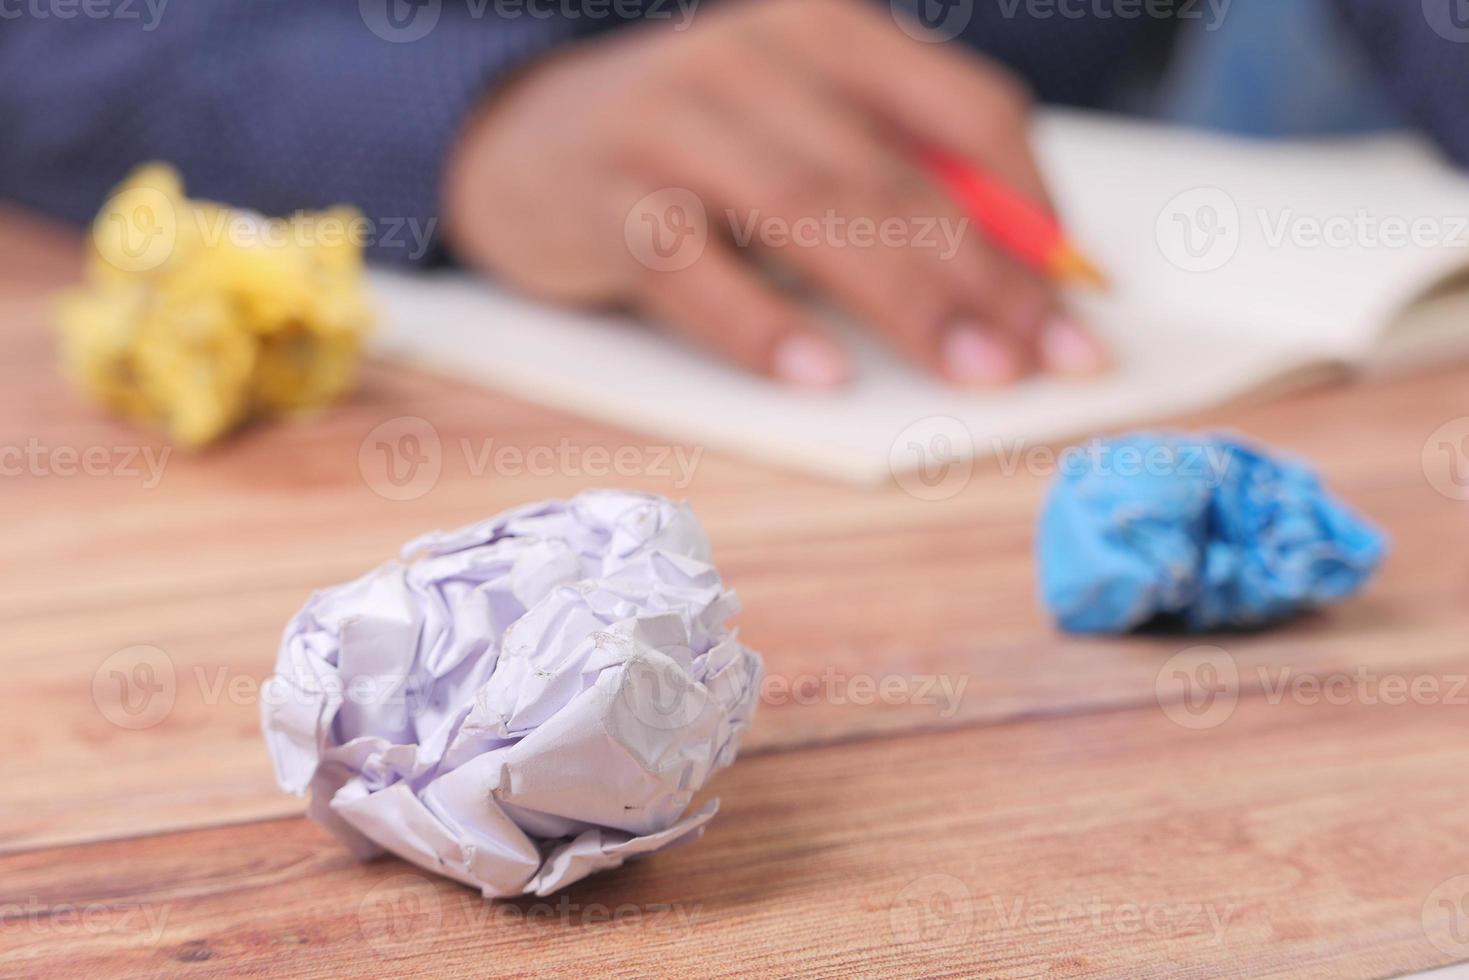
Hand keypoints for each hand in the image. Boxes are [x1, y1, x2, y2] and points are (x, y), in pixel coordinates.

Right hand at [442, 0, 1106, 386]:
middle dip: (984, 274)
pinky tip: (819, 375)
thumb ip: (899, 179)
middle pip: (895, 172)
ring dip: (902, 300)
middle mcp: (753, 56)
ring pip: (809, 211)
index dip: (1033, 207)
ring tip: (969, 373)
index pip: (964, 110)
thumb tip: (1024, 274)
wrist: (525, 141)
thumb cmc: (698, 149)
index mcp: (828, 28)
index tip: (1078, 295)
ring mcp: (673, 121)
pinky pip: (693, 267)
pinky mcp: (607, 197)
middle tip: (1042, 358)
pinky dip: (760, 324)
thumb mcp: (805, 132)